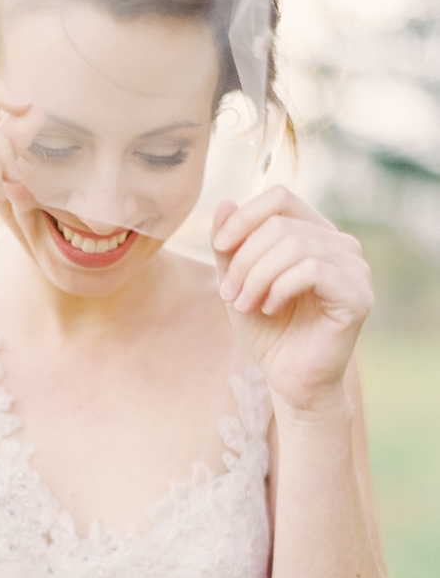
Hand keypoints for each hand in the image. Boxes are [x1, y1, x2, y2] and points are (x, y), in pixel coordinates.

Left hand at [211, 186, 373, 412]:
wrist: (289, 379)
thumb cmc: (267, 331)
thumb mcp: (238, 282)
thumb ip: (230, 247)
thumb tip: (224, 202)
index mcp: (315, 234)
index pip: (281, 198)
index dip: (245, 217)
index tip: (219, 247)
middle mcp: (341, 245)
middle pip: (280, 225)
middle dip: (244, 260)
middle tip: (229, 294)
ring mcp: (355, 268)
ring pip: (294, 246)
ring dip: (257, 277)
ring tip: (244, 305)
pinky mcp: (358, 295)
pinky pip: (313, 269)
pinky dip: (280, 287)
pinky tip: (270, 308)